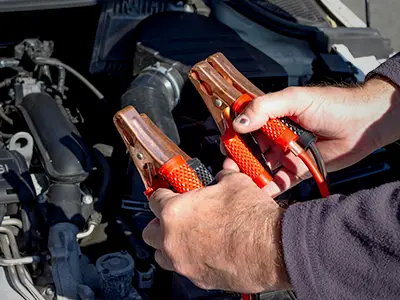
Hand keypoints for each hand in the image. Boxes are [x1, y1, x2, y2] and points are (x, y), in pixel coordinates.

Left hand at [142, 170, 289, 292]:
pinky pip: (185, 268)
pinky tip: (208, 251)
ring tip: (188, 236)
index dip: (162, 194)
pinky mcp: (199, 280)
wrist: (272, 248)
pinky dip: (190, 259)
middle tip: (176, 217)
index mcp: (175, 212)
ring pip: (162, 255)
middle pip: (150, 232)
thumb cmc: (252, 218)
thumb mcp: (235, 183)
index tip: (167, 194)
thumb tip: (223, 174)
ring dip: (170, 245)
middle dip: (160, 223)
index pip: (154, 200)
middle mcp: (173, 240)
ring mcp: (184, 263)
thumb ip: (222, 177)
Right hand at [224, 78, 399, 196]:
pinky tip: (261, 191)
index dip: (233, 136)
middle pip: (250, 149)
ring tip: (243, 183)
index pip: (244, 125)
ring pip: (262, 166)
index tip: (227, 146)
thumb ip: (265, 107)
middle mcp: (276, 135)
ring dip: (251, 174)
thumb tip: (239, 123)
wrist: (363, 124)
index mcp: (272, 115)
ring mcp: (286, 153)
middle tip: (231, 168)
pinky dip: (269, 187)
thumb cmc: (333, 105)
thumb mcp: (295, 99)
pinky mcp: (297, 169)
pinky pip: (280, 180)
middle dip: (239, 159)